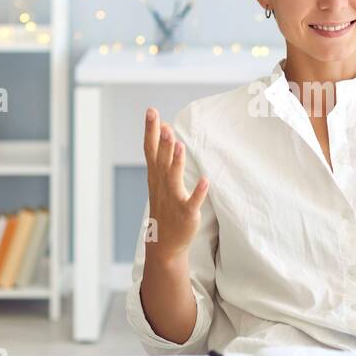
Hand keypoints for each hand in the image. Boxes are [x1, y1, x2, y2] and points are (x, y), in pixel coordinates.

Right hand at [142, 107, 208, 260]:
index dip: (150, 130)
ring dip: (176, 162)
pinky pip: (192, 202)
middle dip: (161, 142)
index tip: (151, 111)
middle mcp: (162, 185)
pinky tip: (205, 181)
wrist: (164, 244)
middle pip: (161, 160)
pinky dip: (198, 192)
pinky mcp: (186, 213)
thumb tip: (164, 129)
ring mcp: (173, 199)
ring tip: (179, 145)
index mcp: (155, 176)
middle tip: (163, 124)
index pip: (150, 149)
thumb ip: (162, 155)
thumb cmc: (164, 207)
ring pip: (173, 178)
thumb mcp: (159, 180)